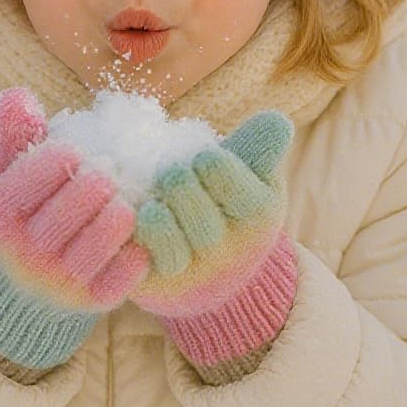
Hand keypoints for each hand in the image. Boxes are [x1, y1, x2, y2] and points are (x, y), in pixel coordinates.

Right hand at [0, 87, 150, 381]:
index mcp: (0, 211)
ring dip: (125, 209)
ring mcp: (59, 280)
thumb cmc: (20, 213)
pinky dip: (139, 248)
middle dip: (104, 176)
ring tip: (125, 200)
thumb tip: (20, 94)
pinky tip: (138, 234)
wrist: (16, 290)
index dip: (70, 151)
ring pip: (109, 234)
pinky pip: (128, 271)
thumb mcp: (3, 173)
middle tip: (111, 173)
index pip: (47, 166)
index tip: (77, 152)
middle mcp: (25, 250)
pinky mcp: (91, 302)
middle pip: (85, 195)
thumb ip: (11, 132)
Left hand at [131, 110, 297, 383]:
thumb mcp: (250, 175)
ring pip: (169, 245)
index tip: (204, 159)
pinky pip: (137, 265)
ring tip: (152, 203)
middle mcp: (229, 251)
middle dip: (177, 183)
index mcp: (257, 216)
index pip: (232, 184)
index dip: (212, 166)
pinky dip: (130, 240)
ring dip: (155, 217)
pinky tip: (128, 218)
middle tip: (170, 174)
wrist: (212, 271)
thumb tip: (277, 120)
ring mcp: (192, 273)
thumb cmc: (228, 204)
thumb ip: (258, 147)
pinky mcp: (155, 285)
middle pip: (197, 213)